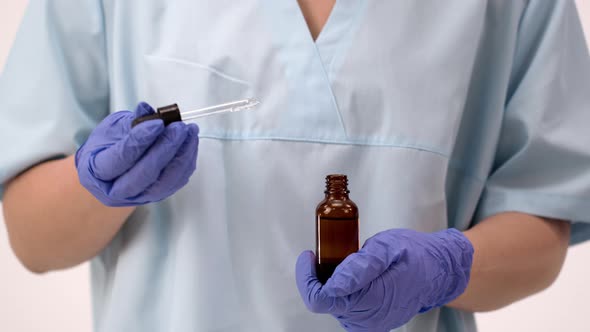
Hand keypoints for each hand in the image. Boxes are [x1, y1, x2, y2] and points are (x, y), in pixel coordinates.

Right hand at [75, 102, 198, 206]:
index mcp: (97, 171)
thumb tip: (147, 110)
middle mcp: (117, 190)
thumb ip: (130, 122)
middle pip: (146, 173)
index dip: (141, 140)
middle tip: (179, 127)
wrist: (111, 172)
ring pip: (165, 181)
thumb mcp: (111, 129)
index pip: (121, 158)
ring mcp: (139, 197)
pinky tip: (191, 143)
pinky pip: (176, 182)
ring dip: (182, 155)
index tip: (158, 123)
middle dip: (166, 148)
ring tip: (190, 132)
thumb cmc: (108, 147)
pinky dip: (186, 162)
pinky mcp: (158, 196)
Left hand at [295, 228, 473, 331]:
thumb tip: (334, 283)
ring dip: (332, 284)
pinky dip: (343, 291)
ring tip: (349, 263)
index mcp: (368, 301)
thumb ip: (360, 266)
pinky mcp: (370, 322)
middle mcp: (366, 319)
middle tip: (333, 252)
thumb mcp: (387, 248)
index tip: (309, 255)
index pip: (319, 299)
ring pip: (333, 304)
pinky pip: (345, 307)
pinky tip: (356, 276)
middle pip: (324, 300)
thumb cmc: (416, 255)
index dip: (306, 276)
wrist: (440, 271)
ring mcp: (368, 323)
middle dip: (321, 276)